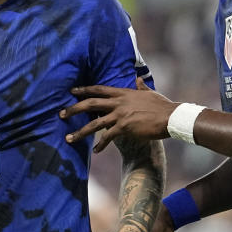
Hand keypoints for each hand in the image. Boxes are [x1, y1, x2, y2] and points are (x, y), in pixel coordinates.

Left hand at [60, 82, 178, 152]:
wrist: (170, 117)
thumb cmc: (162, 105)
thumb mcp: (150, 93)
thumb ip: (141, 87)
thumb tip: (138, 79)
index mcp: (123, 93)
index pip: (99, 89)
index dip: (84, 90)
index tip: (72, 91)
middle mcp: (119, 103)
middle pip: (91, 104)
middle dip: (74, 109)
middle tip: (61, 114)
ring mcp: (120, 115)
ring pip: (94, 123)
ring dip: (80, 132)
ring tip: (68, 138)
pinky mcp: (125, 128)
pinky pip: (107, 137)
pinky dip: (101, 145)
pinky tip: (95, 152)